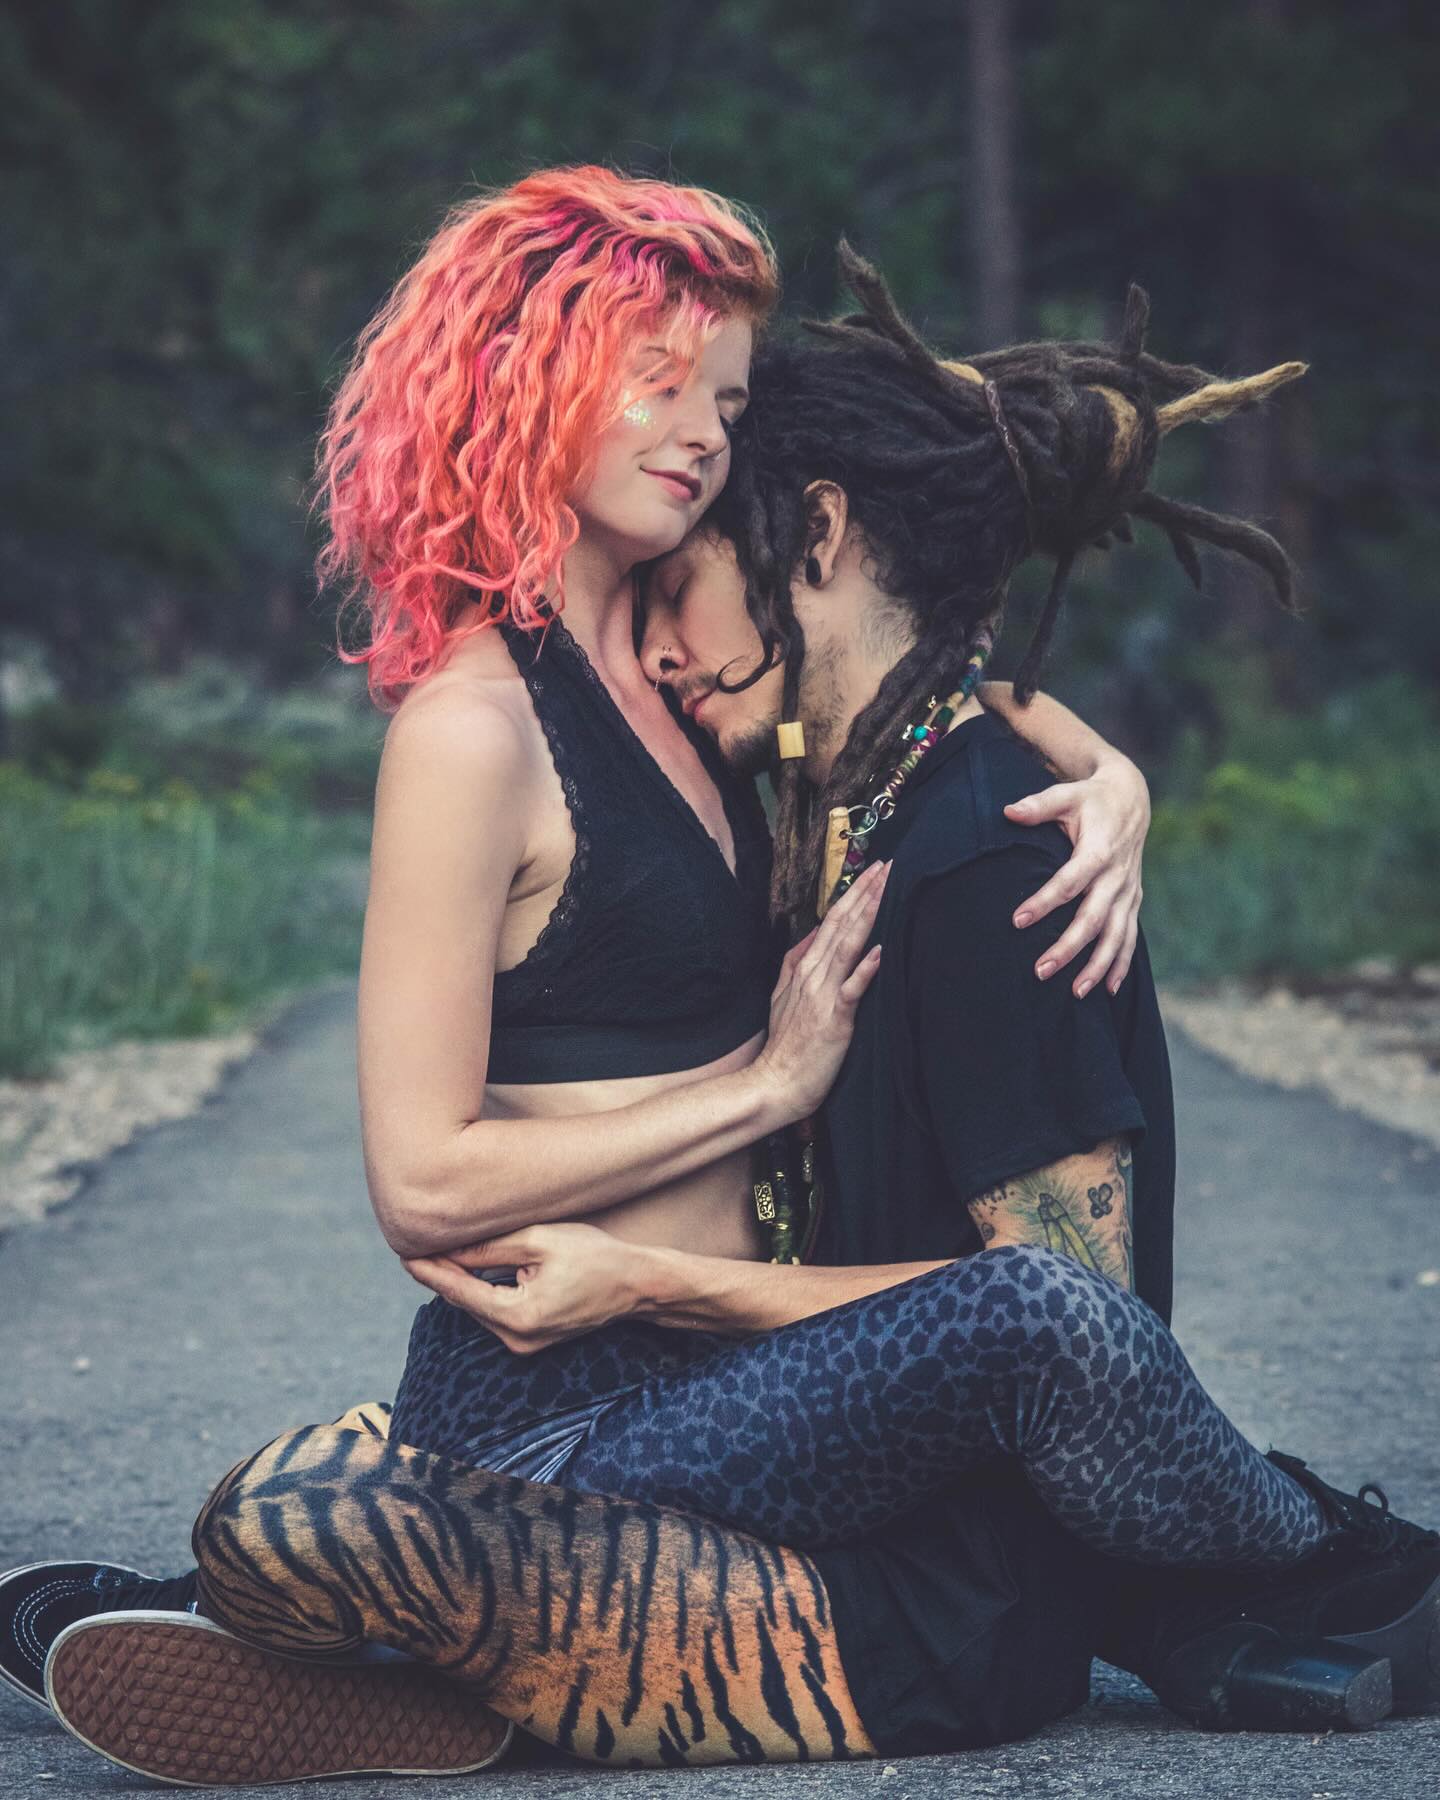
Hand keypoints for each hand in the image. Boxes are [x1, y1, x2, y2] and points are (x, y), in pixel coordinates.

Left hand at [402, 1222, 650, 1354]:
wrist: (638, 1285)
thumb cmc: (596, 1256)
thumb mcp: (540, 1241)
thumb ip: (491, 1248)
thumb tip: (449, 1247)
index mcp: (517, 1317)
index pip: (458, 1291)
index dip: (428, 1270)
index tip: (403, 1252)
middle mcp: (517, 1339)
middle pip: (465, 1302)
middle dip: (442, 1273)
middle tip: (414, 1242)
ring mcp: (526, 1344)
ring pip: (479, 1308)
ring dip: (462, 1282)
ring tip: (437, 1250)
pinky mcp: (534, 1339)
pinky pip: (497, 1313)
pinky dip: (483, 1291)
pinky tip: (471, 1268)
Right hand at [749, 858, 888, 1120]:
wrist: (775, 1083)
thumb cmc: (784, 1046)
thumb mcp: (781, 997)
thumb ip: (794, 963)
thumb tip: (809, 935)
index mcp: (804, 968)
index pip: (831, 922)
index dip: (852, 895)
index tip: (872, 871)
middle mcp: (813, 975)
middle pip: (842, 925)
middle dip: (865, 893)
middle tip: (887, 865)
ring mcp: (823, 995)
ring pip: (848, 945)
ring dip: (868, 915)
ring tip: (885, 888)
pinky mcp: (835, 1018)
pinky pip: (852, 988)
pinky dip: (866, 968)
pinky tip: (881, 949)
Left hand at [1003, 754, 1148, 996]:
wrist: (1131, 799)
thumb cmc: (1090, 799)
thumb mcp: (1066, 795)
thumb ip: (1038, 806)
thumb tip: (1008, 812)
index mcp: (1099, 851)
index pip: (1070, 882)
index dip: (1045, 902)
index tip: (1018, 921)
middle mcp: (1117, 876)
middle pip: (1093, 918)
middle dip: (1069, 947)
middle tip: (1041, 970)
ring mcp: (1128, 892)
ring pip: (1116, 936)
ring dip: (1097, 966)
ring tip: (1074, 992)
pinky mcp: (1133, 901)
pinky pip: (1130, 938)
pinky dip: (1120, 965)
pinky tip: (1108, 991)